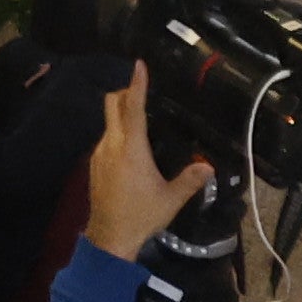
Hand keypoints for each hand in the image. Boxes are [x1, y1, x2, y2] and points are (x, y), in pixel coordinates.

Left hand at [85, 71, 212, 259]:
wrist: (110, 236)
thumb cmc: (141, 215)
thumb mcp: (171, 199)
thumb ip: (190, 180)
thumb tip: (208, 167)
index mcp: (131, 148)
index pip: (133, 108)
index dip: (137, 84)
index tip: (139, 65)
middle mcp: (111, 144)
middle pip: (112, 104)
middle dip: (125, 91)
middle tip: (143, 90)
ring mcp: (98, 153)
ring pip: (108, 121)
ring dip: (122, 113)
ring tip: (142, 119)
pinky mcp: (93, 164)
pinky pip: (105, 137)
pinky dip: (117, 131)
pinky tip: (131, 146)